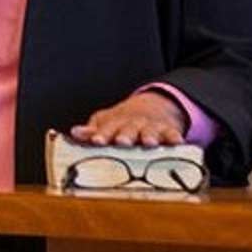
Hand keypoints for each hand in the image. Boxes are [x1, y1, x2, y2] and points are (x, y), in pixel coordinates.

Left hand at [71, 90, 187, 148]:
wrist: (152, 107)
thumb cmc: (124, 121)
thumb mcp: (105, 121)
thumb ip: (92, 130)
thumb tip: (75, 132)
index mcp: (115, 123)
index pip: (105, 129)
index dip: (101, 135)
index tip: (96, 141)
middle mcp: (132, 124)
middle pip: (128, 129)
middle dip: (125, 135)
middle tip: (122, 141)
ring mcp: (150, 127)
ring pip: (150, 131)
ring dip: (149, 136)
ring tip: (149, 142)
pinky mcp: (168, 131)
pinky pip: (172, 134)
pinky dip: (174, 138)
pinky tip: (177, 143)